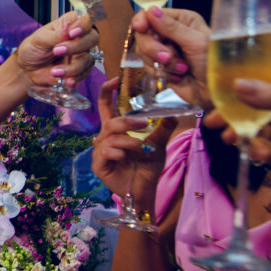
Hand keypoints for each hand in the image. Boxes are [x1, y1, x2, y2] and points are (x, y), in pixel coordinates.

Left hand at [16, 11, 98, 87]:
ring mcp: (81, 54)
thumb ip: (55, 35)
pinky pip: (85, 74)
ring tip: (54, 71)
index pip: (85, 19)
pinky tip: (66, 81)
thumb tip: (68, 32)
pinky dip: (75, 78)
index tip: (72, 34)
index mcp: (70, 24)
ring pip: (89, 59)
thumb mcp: (39, 39)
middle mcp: (79, 38)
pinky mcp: (80, 69)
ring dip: (72, 67)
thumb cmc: (33, 49)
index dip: (83, 25)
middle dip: (77, 47)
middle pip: (93, 38)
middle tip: (57, 51)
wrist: (28, 70)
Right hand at [92, 78, 177, 200]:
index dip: (107, 92)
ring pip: (111, 138)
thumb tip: (172, 112)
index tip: (114, 80)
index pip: (106, 106)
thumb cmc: (148, 167)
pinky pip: (106, 152)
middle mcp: (105, 138)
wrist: (145, 191)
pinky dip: (119, 153)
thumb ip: (163, 128)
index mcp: (116, 130)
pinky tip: (126, 159)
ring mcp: (100, 151)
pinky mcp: (98, 165)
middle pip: (110, 121)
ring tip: (142, 150)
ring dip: (130, 142)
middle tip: (144, 124)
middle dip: (127, 121)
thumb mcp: (158, 144)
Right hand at [132, 7, 211, 108]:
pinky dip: (163, 73)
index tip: (140, 28)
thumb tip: (150, 10)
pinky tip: (178, 76)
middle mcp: (170, 33)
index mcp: (180, 20)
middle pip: (143, 35)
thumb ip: (171, 27)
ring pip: (144, 53)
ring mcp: (164, 51)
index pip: (151, 14)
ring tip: (182, 69)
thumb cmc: (213, 63)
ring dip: (162, 64)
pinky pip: (148, 68)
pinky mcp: (160, 67)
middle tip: (168, 57)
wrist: (216, 92)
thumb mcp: (195, 42)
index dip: (142, 21)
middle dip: (154, 49)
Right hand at [206, 77, 270, 207]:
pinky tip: (254, 153)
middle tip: (213, 120)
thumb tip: (239, 84)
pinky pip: (268, 153)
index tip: (222, 90)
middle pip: (263, 109)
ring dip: (243, 133)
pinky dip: (258, 151)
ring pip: (262, 131)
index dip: (249, 85)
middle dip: (238, 113)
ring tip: (230, 138)